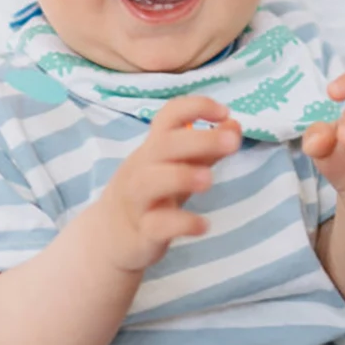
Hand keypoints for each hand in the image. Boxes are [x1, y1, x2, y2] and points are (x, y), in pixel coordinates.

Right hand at [92, 96, 240, 271]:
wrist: (110, 237)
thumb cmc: (152, 193)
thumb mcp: (176, 166)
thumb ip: (205, 149)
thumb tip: (234, 126)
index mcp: (154, 147)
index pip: (169, 116)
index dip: (196, 107)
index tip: (225, 113)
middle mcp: (142, 168)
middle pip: (163, 145)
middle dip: (200, 140)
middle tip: (232, 142)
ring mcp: (138, 201)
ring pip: (150, 182)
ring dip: (182, 176)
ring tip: (210, 180)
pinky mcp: (141, 232)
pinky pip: (157, 225)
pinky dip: (182, 223)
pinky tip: (204, 226)